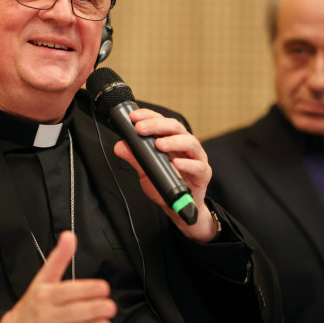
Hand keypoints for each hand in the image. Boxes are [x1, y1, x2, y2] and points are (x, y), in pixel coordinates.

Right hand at [0, 231, 115, 322]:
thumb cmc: (31, 306)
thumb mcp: (42, 279)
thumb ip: (58, 259)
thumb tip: (69, 236)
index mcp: (44, 296)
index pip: (67, 291)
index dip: (87, 289)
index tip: (104, 287)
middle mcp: (45, 316)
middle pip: (73, 312)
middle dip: (95, 309)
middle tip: (110, 306)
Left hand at [112, 108, 216, 242]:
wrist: (179, 206)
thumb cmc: (166, 183)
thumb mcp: (146, 170)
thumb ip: (135, 158)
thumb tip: (120, 146)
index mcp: (172, 139)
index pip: (161, 121)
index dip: (148, 116)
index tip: (134, 117)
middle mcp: (185, 145)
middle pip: (175, 127)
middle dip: (157, 125)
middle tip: (141, 129)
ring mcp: (196, 158)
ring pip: (190, 143)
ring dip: (173, 142)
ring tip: (159, 144)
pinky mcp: (203, 173)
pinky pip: (198, 166)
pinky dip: (187, 164)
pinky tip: (176, 164)